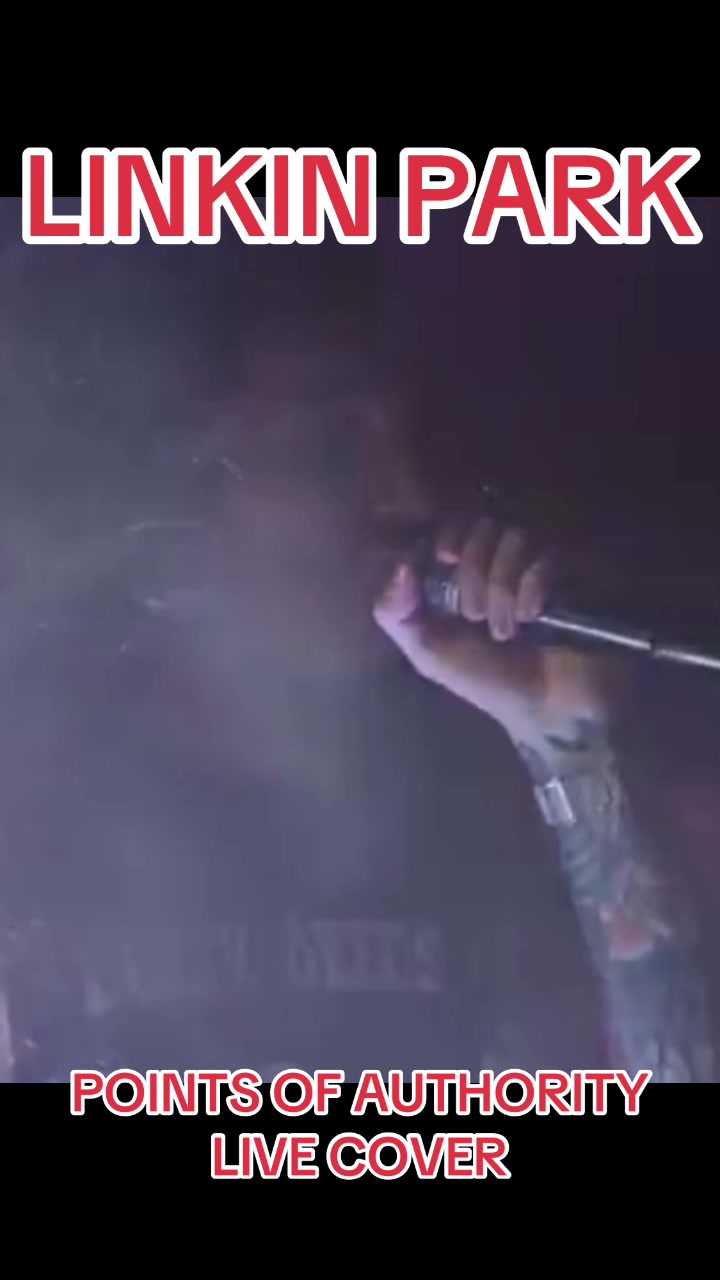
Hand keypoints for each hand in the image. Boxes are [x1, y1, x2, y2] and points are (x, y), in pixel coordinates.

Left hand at [373, 517, 614, 742]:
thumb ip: (397, 615)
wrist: (547, 706)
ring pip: (514, 538)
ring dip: (502, 588)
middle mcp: (501, 562)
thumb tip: (400, 568)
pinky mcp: (571, 573)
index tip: (445, 558)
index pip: (453, 525)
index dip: (447, 534)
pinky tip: (533, 620)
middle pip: (482, 526)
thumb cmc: (490, 680)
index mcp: (463, 574)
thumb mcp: (429, 654)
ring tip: (506, 631)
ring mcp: (538, 565)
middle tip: (474, 616)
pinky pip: (545, 558)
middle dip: (474, 571)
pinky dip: (531, 590)